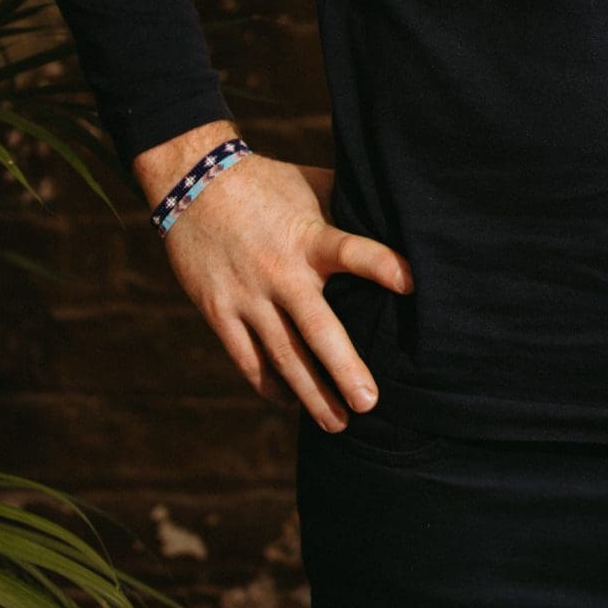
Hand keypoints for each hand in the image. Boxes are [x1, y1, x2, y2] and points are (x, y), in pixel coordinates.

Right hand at [158, 152, 413, 431]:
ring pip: (282, 355)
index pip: (351, 251)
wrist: (194, 184)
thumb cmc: (267, 185)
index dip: (382, 266)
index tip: (413, 285)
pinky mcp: (219, 312)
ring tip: (338, 423)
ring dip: (311, 394)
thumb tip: (396, 214)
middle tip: (369, 404)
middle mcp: (280, 271)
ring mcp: (247, 297)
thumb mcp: (311, 186)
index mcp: (309, 236)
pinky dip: (270, 385)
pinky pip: (247, 359)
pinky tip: (291, 402)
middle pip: (316, 328)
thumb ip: (347, 207)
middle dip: (344, 369)